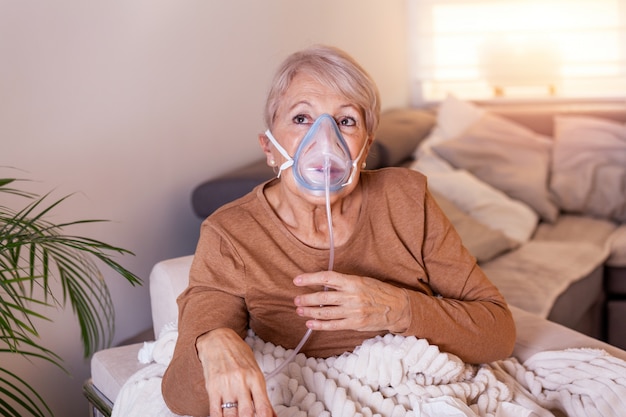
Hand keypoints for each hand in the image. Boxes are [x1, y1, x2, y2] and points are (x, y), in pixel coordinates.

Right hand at [196, 328, 276, 416]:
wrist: (218, 339)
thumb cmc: (239, 355)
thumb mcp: (255, 371)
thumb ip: (262, 394)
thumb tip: (271, 415)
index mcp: (256, 378)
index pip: (263, 407)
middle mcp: (242, 382)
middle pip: (247, 414)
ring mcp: (226, 386)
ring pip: (231, 415)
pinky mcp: (213, 388)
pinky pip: (215, 411)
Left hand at [293, 271, 409, 332]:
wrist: (397, 307)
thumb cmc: (378, 291)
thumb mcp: (362, 281)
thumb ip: (344, 282)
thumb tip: (323, 284)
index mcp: (353, 282)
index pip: (327, 278)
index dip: (310, 278)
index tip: (297, 280)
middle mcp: (351, 296)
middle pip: (323, 297)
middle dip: (306, 299)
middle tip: (296, 300)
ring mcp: (353, 311)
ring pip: (325, 312)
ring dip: (310, 312)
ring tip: (300, 310)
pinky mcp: (355, 323)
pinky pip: (333, 325)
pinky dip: (320, 325)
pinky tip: (310, 324)